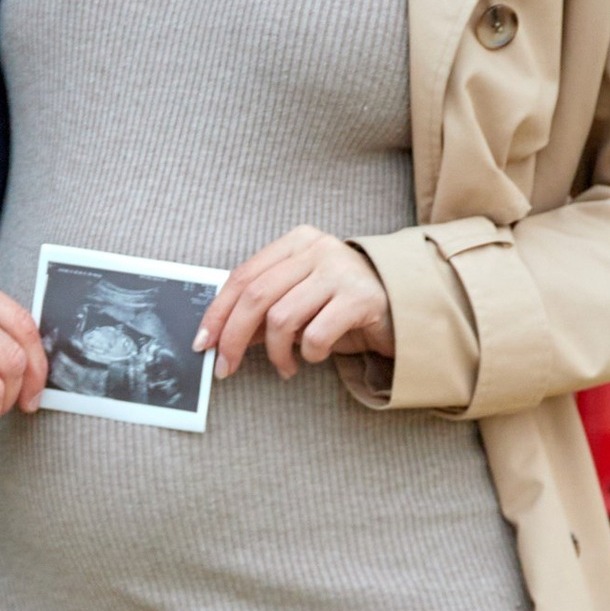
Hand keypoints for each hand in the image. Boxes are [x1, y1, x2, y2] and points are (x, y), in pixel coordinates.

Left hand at [198, 226, 394, 379]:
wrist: (405, 307)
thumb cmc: (344, 306)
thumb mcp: (299, 303)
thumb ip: (263, 313)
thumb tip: (220, 336)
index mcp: (296, 242)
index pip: (243, 276)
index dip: (218, 312)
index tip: (204, 343)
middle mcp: (317, 249)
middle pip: (256, 296)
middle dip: (234, 338)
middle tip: (226, 367)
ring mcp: (340, 270)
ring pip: (282, 318)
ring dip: (276, 353)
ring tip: (285, 367)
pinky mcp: (361, 297)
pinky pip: (315, 335)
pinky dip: (308, 354)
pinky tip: (314, 357)